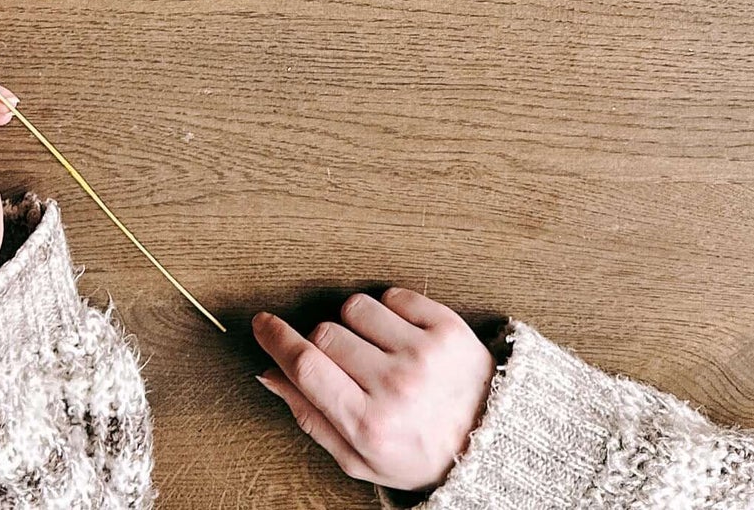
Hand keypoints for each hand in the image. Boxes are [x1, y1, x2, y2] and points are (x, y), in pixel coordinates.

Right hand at [252, 290, 494, 492]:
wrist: (491, 442)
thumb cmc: (420, 453)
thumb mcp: (360, 458)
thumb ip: (311, 417)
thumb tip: (271, 375)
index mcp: (370, 425)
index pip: (306, 365)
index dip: (276, 339)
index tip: (262, 323)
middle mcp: (396, 387)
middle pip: (325, 333)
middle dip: (324, 343)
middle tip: (346, 364)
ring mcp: (424, 354)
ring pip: (355, 307)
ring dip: (356, 324)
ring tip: (378, 351)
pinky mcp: (447, 327)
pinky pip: (393, 295)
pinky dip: (390, 311)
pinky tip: (403, 338)